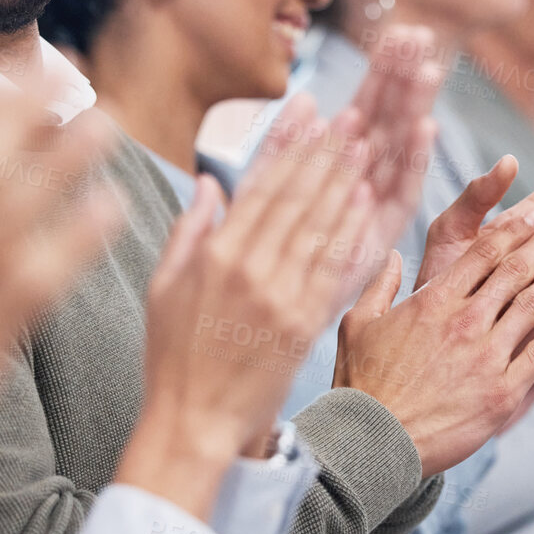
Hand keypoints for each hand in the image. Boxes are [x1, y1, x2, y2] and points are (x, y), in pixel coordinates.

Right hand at [127, 62, 434, 517]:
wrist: (193, 425)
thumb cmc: (173, 360)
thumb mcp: (164, 289)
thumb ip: (189, 231)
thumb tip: (209, 183)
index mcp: (214, 255)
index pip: (258, 184)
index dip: (287, 142)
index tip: (309, 108)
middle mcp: (248, 268)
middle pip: (295, 195)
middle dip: (326, 149)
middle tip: (353, 111)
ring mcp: (279, 296)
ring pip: (319, 223)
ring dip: (346, 178)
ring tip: (369, 139)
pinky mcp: (304, 323)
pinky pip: (334, 266)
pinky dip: (352, 229)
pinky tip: (369, 200)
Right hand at [335, 206, 533, 477]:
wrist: (373, 443)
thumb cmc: (361, 385)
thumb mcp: (357, 324)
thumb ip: (379, 285)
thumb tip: (390, 255)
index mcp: (433, 301)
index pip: (484, 252)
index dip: (516, 229)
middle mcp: (464, 321)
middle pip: (516, 270)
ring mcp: (487, 356)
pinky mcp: (503, 391)